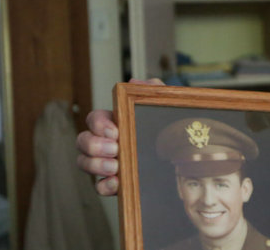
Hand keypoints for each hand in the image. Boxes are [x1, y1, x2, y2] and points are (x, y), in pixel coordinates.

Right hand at [76, 78, 164, 194]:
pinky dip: (103, 185)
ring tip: (115, 167)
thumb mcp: (165, 107)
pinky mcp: (116, 183)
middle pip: (82, 141)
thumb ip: (153, 90)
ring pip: (84, 163)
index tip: (114, 131)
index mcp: (115, 123)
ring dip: (95, 165)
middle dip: (93, 145)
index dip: (98, 124)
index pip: (94, 119)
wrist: (186, 157)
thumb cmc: (169, 127)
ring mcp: (108, 164)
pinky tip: (116, 184)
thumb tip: (134, 83)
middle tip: (115, 149)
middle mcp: (106, 143)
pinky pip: (99, 186)